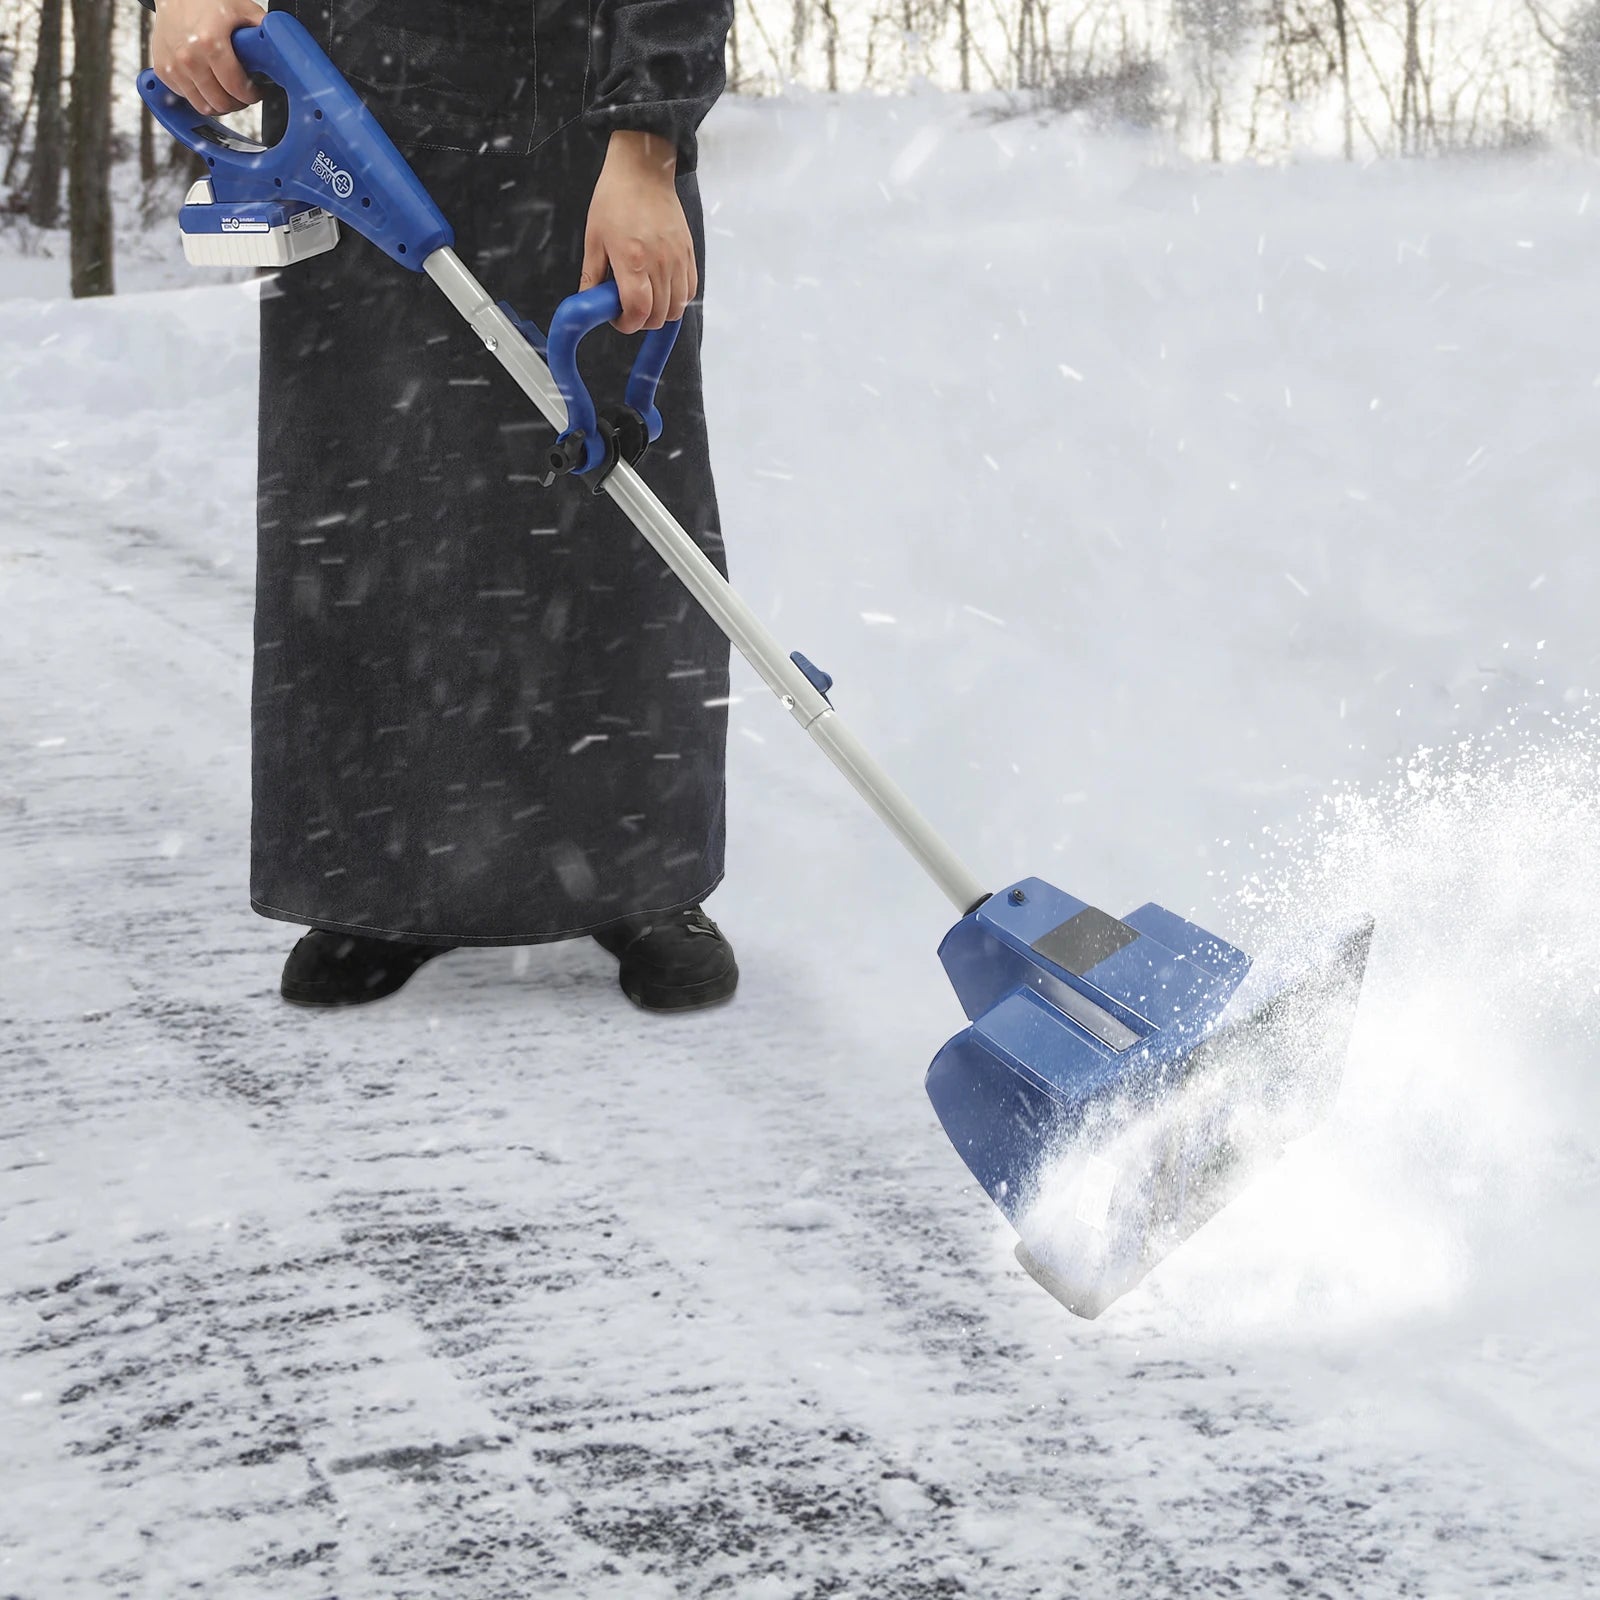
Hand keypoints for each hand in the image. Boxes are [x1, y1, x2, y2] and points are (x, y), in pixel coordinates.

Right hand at [151, 0, 265, 117]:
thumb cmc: (208, 0)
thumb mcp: (244, 10)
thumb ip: (265, 32)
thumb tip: (285, 53)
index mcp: (210, 43)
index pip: (236, 89)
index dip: (251, 95)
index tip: (255, 91)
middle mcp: (189, 57)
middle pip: (220, 103)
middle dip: (237, 102)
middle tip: (242, 92)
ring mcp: (173, 65)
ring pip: (203, 106)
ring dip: (218, 103)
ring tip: (226, 89)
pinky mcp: (162, 70)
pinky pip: (186, 98)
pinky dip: (199, 95)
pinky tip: (207, 81)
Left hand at [580, 131, 695, 334]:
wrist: (643, 170)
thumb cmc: (615, 199)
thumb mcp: (594, 238)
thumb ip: (592, 275)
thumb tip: (588, 302)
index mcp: (632, 260)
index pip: (638, 312)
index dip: (627, 324)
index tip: (618, 318)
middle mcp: (659, 263)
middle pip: (659, 315)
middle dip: (642, 321)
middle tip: (628, 308)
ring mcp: (677, 259)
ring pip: (677, 308)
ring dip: (661, 313)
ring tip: (646, 299)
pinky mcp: (688, 253)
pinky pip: (690, 290)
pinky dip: (677, 299)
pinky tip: (663, 290)